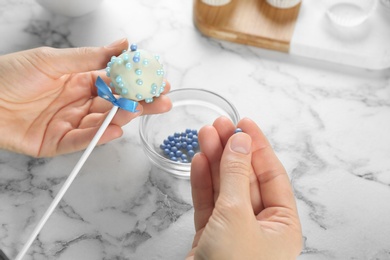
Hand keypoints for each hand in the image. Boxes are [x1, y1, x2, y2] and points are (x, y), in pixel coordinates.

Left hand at [0, 39, 170, 156]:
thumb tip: (124, 45)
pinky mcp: (57, 142)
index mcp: (79, 80)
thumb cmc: (9, 75)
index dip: (136, 82)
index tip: (157, 80)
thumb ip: (91, 57)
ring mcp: (69, 123)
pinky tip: (114, 130)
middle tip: (162, 102)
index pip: (115, 82)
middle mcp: (78, 102)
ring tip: (137, 110)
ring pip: (102, 122)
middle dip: (140, 103)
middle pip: (115, 104)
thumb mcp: (53, 60)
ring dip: (122, 117)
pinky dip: (97, 137)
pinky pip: (81, 141)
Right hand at [187, 117, 301, 259]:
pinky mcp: (210, 235)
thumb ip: (235, 176)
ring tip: (205, 134)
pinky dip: (202, 181)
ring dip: (214, 161)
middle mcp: (260, 226)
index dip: (257, 146)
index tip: (244, 123)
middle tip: (219, 124)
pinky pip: (208, 202)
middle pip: (245, 178)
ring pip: (224, 187)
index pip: (272, 175)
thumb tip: (239, 141)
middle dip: (231, 150)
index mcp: (281, 224)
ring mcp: (233, 230)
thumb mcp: (236, 215)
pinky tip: (199, 160)